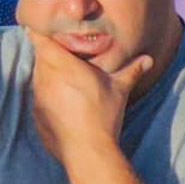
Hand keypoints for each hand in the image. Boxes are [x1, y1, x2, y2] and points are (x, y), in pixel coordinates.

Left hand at [27, 30, 152, 164]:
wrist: (88, 152)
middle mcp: (45, 78)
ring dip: (48, 75)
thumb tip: (148, 59)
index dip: (40, 33)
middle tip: (64, 56)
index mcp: (62, 66)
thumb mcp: (119, 89)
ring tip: (65, 80)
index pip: (40, 40)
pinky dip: (47, 96)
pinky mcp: (36, 115)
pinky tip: (63, 103)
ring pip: (37, 77)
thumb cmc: (103, 115)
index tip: (46, 31)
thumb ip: (132, 70)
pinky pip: (38, 98)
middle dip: (49, 55)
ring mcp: (38, 98)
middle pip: (39, 57)